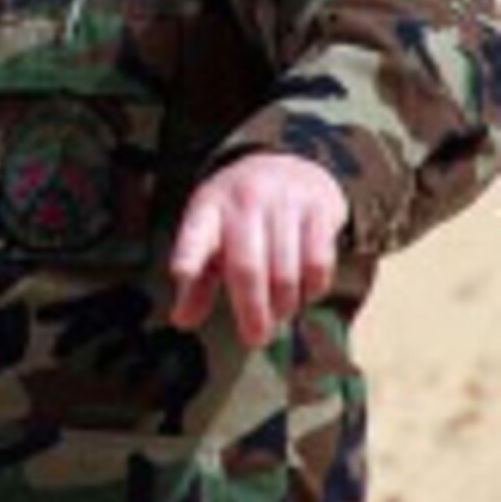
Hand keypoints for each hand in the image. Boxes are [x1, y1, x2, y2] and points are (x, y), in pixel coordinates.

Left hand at [168, 153, 347, 347]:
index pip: (195, 232)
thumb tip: (182, 321)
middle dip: (251, 309)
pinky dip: (313, 287)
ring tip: (279, 315)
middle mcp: (244, 201)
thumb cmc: (242, 213)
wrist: (290, 163)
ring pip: (284, 270)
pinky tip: (305, 292)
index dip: (188, 254)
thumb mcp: (212, 234)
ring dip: (283, 304)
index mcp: (209, 207)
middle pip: (246, 266)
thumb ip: (197, 280)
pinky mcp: (320, 209)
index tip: (181, 274)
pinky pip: (318, 261)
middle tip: (254, 338)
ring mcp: (283, 202)